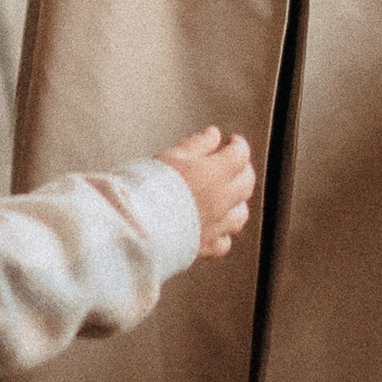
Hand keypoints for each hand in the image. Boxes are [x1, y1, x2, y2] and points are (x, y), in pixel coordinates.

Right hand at [160, 126, 255, 259]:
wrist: (135, 224)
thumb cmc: (147, 189)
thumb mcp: (171, 156)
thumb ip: (196, 144)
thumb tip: (212, 136)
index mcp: (215, 174)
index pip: (240, 154)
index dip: (238, 144)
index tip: (232, 142)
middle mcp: (221, 200)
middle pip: (246, 183)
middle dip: (242, 170)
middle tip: (232, 165)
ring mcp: (215, 225)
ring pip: (240, 214)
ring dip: (237, 203)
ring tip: (226, 196)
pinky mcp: (204, 246)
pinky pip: (223, 242)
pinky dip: (222, 233)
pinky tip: (214, 227)